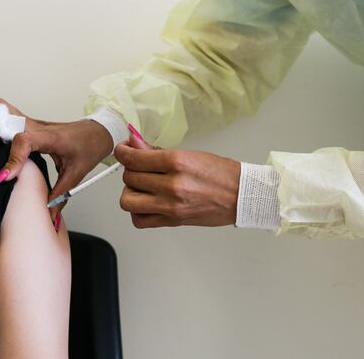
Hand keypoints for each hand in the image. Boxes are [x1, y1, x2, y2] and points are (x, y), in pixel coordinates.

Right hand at [0, 98, 113, 218]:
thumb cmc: (89, 147)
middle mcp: (37, 126)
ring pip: (3, 111)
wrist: (97, 132)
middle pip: (5, 117)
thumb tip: (49, 216)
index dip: (12, 158)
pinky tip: (0, 150)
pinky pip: (6, 119)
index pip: (24, 141)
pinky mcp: (27, 123)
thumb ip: (59, 196)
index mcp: (51, 138)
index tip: (5, 177)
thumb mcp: (76, 174)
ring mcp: (31, 122)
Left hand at [115, 132, 240, 227]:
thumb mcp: (188, 154)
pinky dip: (137, 213)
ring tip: (142, 187)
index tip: (123, 150)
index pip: (133, 158)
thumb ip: (156, 151)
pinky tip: (146, 203)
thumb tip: (134, 142)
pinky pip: (139, 221)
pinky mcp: (173, 221)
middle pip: (129, 177)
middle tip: (140, 168)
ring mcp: (171, 206)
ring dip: (130, 192)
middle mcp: (172, 185)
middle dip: (131, 170)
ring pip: (128, 200)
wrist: (242, 196)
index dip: (122, 152)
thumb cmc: (220, 174)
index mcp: (177, 162)